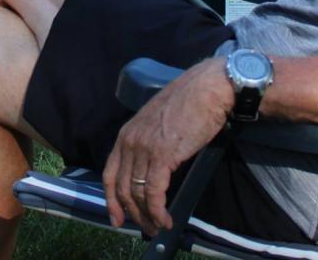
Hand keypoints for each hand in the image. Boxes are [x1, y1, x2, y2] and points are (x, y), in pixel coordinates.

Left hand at [103, 58, 232, 233]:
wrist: (207, 89)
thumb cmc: (189, 102)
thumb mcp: (158, 121)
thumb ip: (149, 141)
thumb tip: (152, 166)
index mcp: (126, 133)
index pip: (110, 173)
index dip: (111, 200)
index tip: (116, 217)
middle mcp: (130, 141)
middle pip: (122, 188)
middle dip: (132, 213)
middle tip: (145, 228)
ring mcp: (144, 149)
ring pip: (137, 194)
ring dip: (146, 216)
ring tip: (157, 227)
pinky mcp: (162, 156)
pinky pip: (154, 193)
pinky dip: (158, 211)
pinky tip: (166, 219)